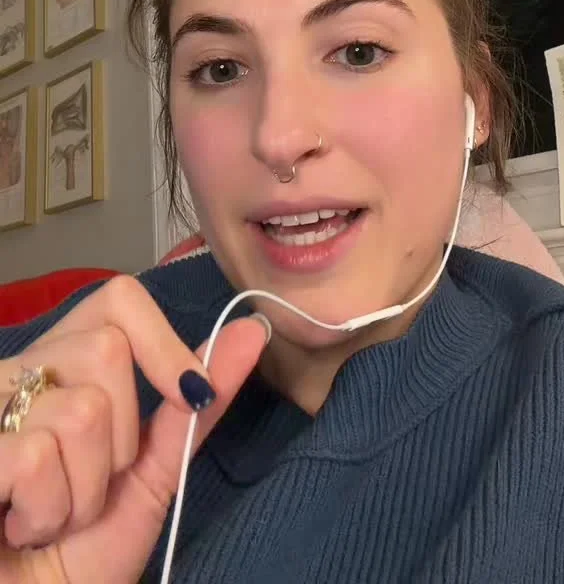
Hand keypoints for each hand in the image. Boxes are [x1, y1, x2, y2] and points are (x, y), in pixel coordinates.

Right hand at [0, 275, 267, 582]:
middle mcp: (19, 371)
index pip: (120, 298)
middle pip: (106, 349)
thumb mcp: (153, 471)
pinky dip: (46, 509)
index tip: (185, 395)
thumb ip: (198, 401)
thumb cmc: (85, 549)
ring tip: (54, 513)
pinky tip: (21, 524)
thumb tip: (254, 329)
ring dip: (82, 490)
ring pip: (80, 411)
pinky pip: (34, 456)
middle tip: (88, 484)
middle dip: (120, 440)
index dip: (161, 343)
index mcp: (63, 364)